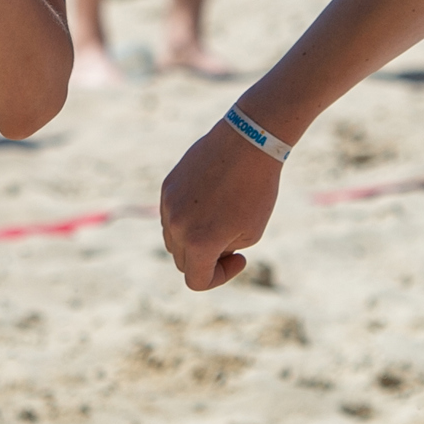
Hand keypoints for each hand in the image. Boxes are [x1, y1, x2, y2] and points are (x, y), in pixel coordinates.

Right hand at [159, 115, 280, 288]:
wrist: (248, 142)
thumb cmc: (256, 190)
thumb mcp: (249, 232)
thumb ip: (221, 251)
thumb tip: (202, 251)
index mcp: (199, 242)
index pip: (196, 281)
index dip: (219, 277)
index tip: (239, 258)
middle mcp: (177, 226)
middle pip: (182, 261)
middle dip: (205, 259)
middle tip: (230, 241)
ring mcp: (168, 204)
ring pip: (172, 239)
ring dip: (192, 240)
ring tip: (219, 220)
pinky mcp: (167, 186)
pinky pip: (171, 214)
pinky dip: (187, 217)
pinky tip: (210, 201)